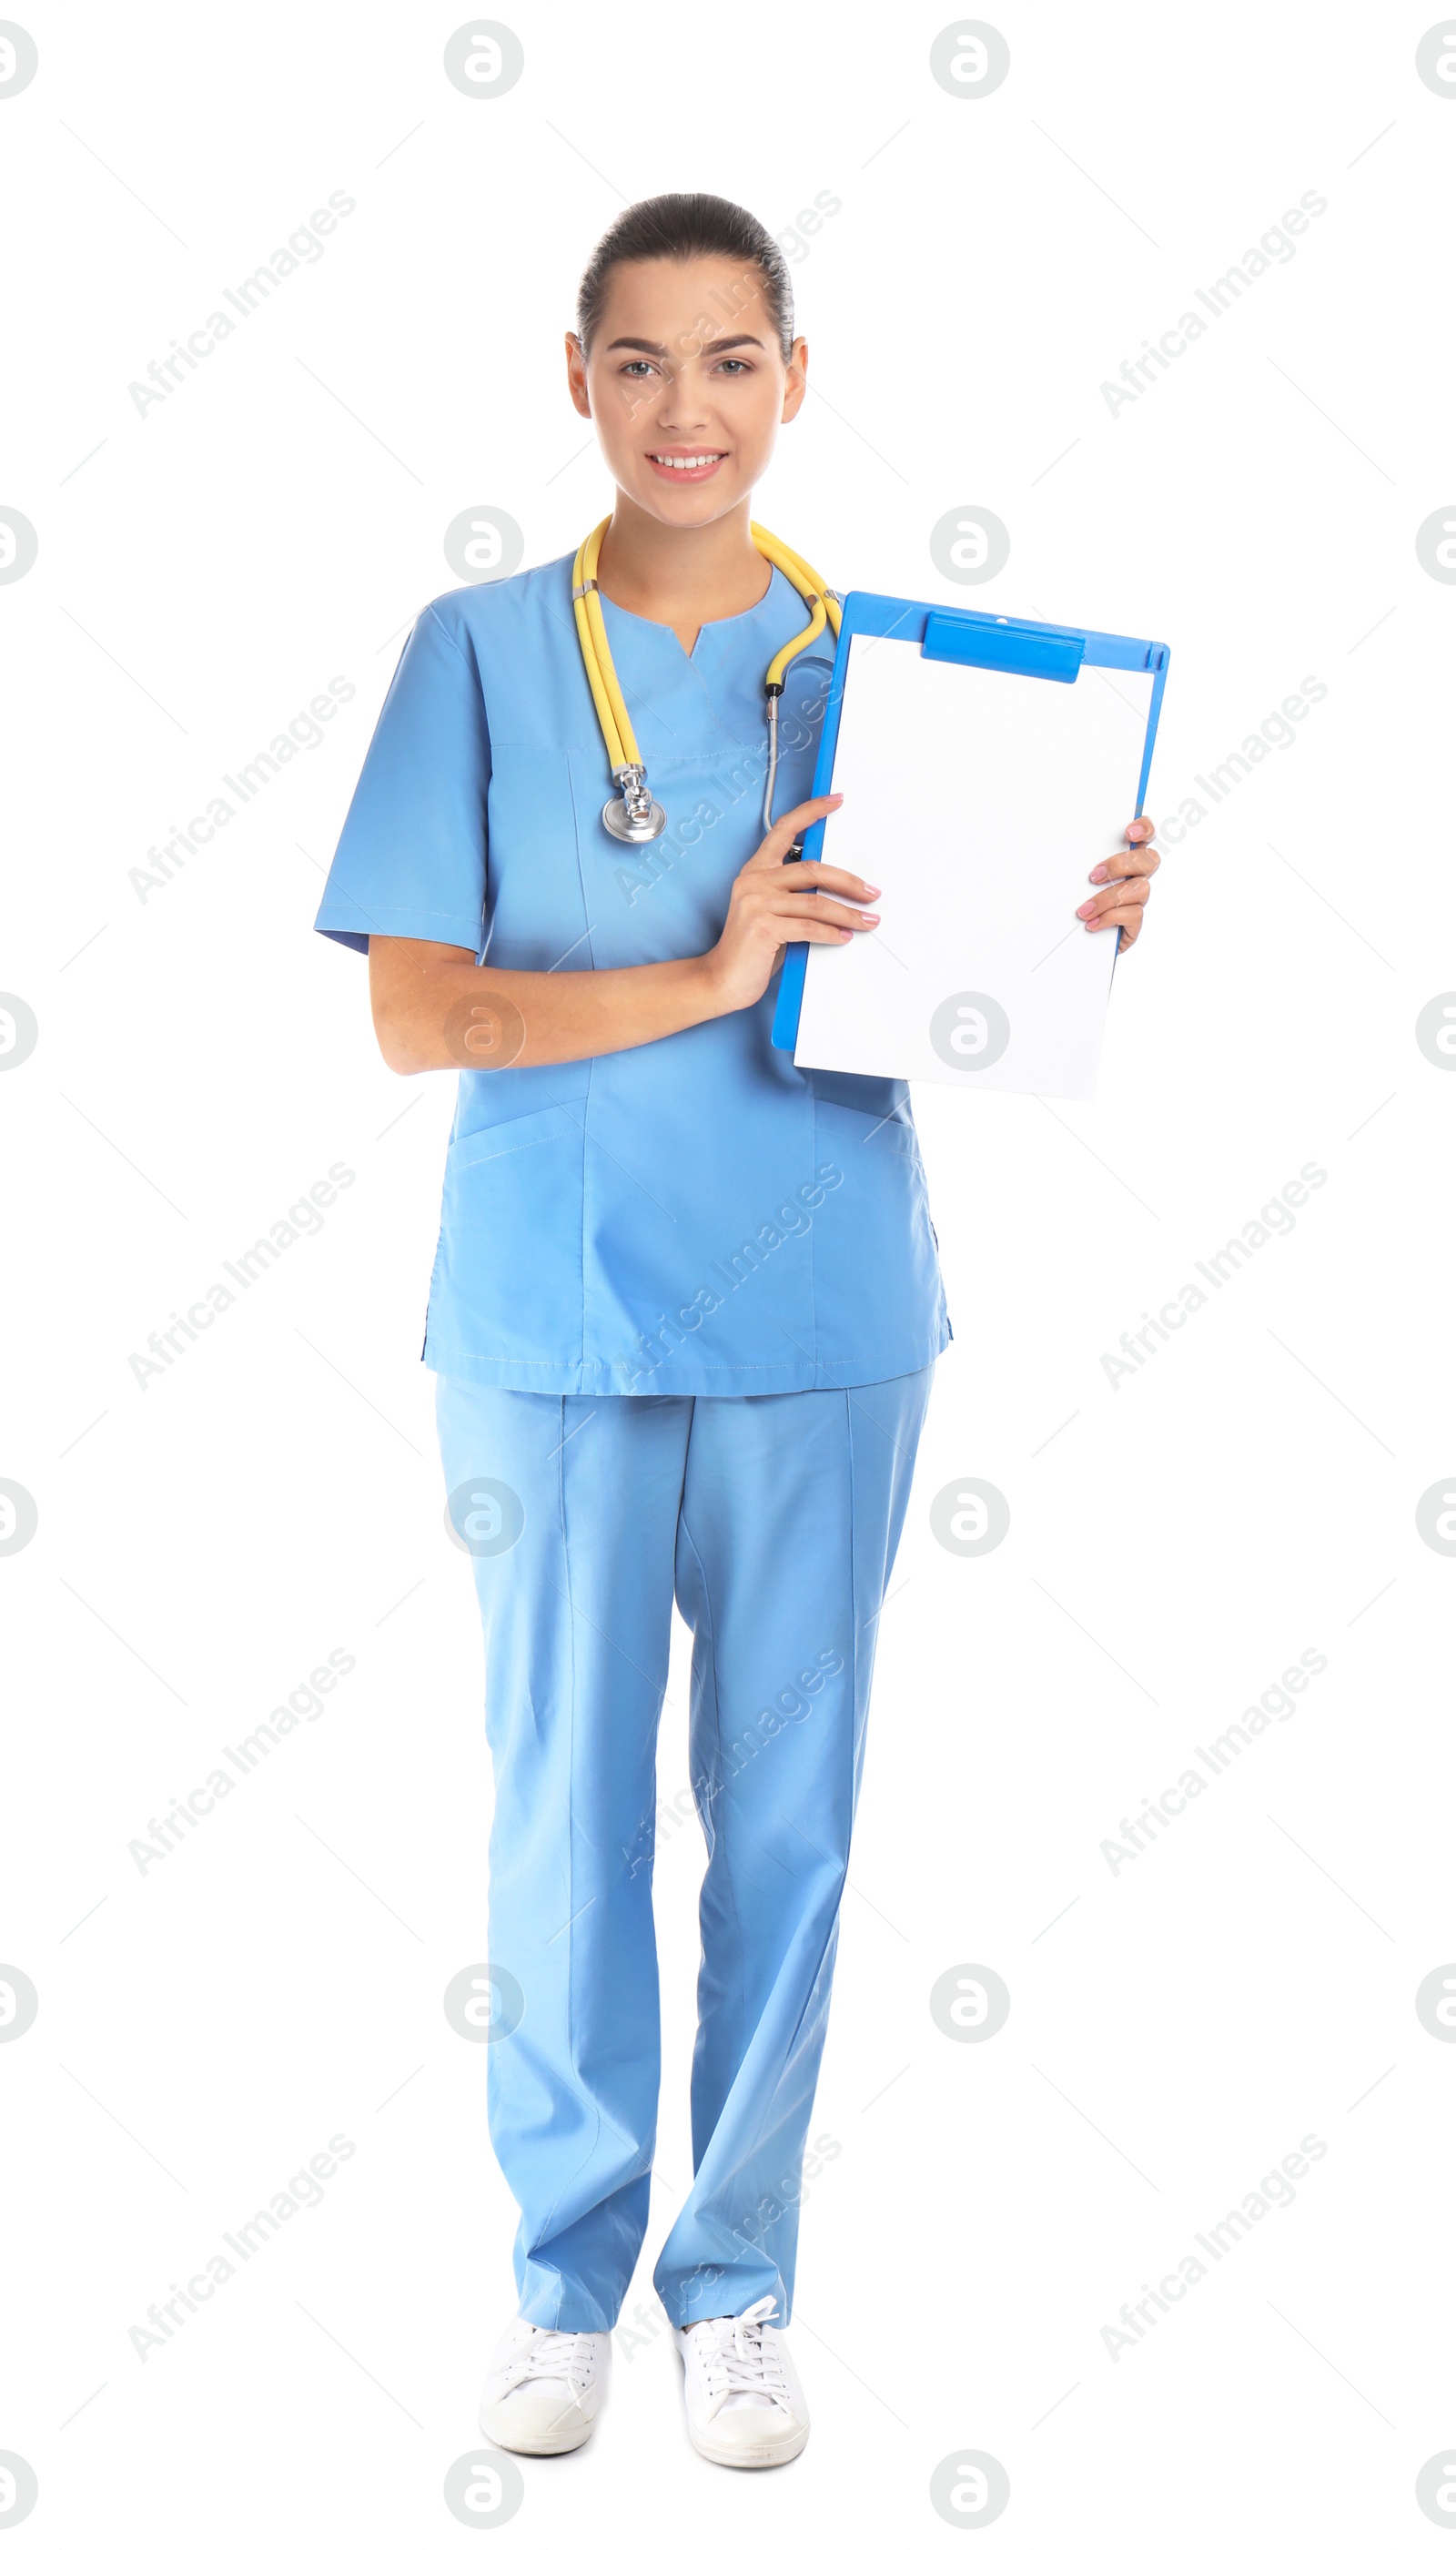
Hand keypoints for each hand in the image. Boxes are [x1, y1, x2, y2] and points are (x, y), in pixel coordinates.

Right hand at [703, 793, 880, 1012]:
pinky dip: (832, 933)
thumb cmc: (752, 949)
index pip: (784, 830)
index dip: (811, 812)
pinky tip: (844, 937)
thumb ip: (796, 897)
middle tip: (872, 893)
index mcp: (756, 871)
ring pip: (816, 903)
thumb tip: (837, 894)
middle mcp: (754, 881)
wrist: (721, 980)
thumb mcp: (773, 913)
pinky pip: (809, 928)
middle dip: (849, 882)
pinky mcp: (763, 927)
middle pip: (813, 869)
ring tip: (868, 921)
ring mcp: (756, 903)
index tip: (835, 800)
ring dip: (848, 914)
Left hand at [1075, 816, 1158, 945]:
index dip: (1145, 829)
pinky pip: (1135, 915)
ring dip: (1108, 898)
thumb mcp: (1071, 878)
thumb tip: (1060, 843)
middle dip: (1121, 865)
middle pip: (1149, 860)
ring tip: (1083, 909)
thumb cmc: (1072, 901)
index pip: (1146, 835)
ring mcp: (1138, 900)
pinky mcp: (1136, 923)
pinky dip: (1110, 918)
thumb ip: (1076, 860)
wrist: (1072, 940)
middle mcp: (1137, 876)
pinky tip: (1092, 923)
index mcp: (1124, 858)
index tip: (1129, 832)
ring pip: (1140, 889)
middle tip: (1093, 875)